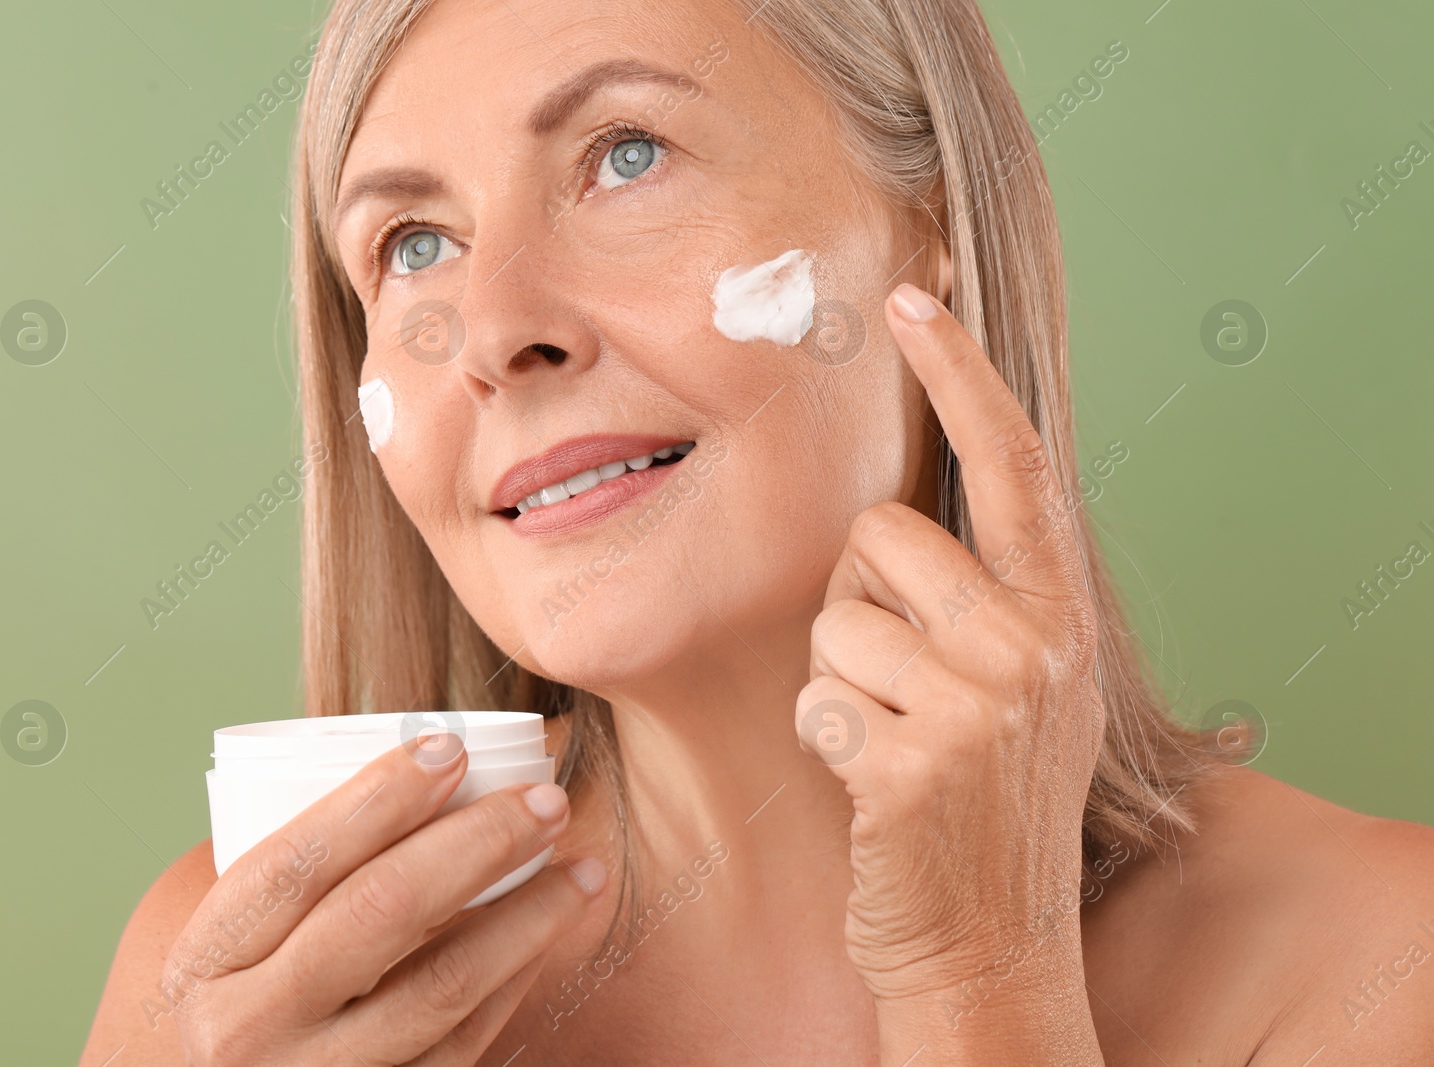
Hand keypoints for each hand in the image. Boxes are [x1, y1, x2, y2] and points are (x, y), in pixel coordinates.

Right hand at [163, 734, 606, 1064]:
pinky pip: (462, 1043)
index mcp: (205, 962)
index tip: (449, 749)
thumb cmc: (247, 1009)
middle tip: (546, 800)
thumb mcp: (234, 949)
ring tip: (581, 869)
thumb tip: (429, 770)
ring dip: (528, 916)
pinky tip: (545, 935)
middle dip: (479, 842)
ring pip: (442, 984)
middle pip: (382, 911)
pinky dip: (513, 981)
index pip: (298, 860)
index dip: (378, 798)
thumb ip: (302, 878)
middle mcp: (248, 1028)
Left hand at [796, 283, 1104, 1061]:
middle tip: (896, 682)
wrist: (986, 942)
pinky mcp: (917, 762)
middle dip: (858, 601)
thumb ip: (986, 593)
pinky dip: (824, 739)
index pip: (1013, 464)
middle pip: (880, 537)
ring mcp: (983, 705)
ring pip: (834, 620)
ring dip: (839, 682)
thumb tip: (908, 503)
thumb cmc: (978, 801)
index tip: (913, 297)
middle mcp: (1036, 644)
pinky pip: (816, 698)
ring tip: (890, 740)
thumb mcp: (1019, 686)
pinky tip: (873, 786)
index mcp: (1059, 611)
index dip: (960, 375)